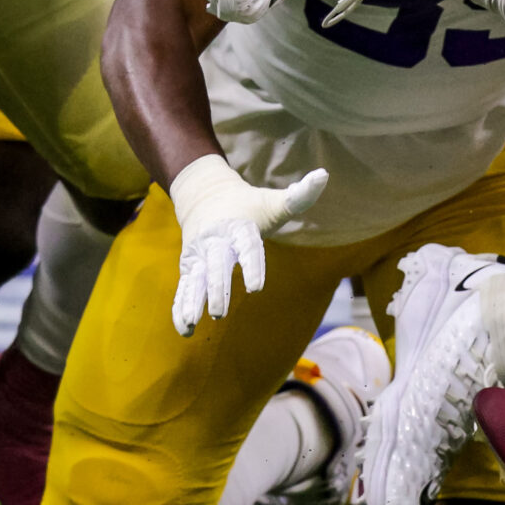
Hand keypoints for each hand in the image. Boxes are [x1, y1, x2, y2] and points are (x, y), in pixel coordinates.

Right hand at [168, 154, 327, 333]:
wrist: (206, 196)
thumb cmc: (249, 205)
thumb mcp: (273, 200)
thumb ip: (299, 196)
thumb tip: (324, 175)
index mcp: (238, 226)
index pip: (247, 246)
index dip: (252, 265)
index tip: (256, 288)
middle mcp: (215, 241)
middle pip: (216, 266)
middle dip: (217, 288)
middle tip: (220, 313)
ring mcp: (199, 254)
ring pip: (194, 279)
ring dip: (192, 301)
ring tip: (193, 323)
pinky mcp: (189, 266)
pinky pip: (183, 287)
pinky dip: (181, 307)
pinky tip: (184, 329)